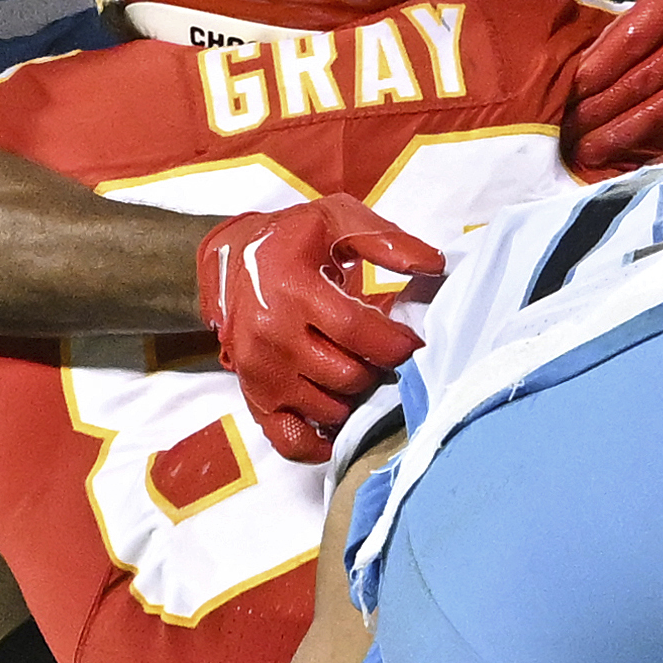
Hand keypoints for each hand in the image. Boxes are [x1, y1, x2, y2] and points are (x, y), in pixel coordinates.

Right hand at [199, 194, 442, 462]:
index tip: (413, 342)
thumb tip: (435, 265)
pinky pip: (291, 441)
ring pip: (330, 409)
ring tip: (356, 368)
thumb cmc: (289, 241)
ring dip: (354, 396)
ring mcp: (260, 373)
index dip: (395, 343)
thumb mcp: (335, 220)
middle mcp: (271, 336)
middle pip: (348, 376)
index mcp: (292, 289)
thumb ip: (386, 240)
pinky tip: (338, 420)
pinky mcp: (254, 399)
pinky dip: (320, 441)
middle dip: (377, 368)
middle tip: (381, 354)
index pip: (356, 330)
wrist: (227, 262)